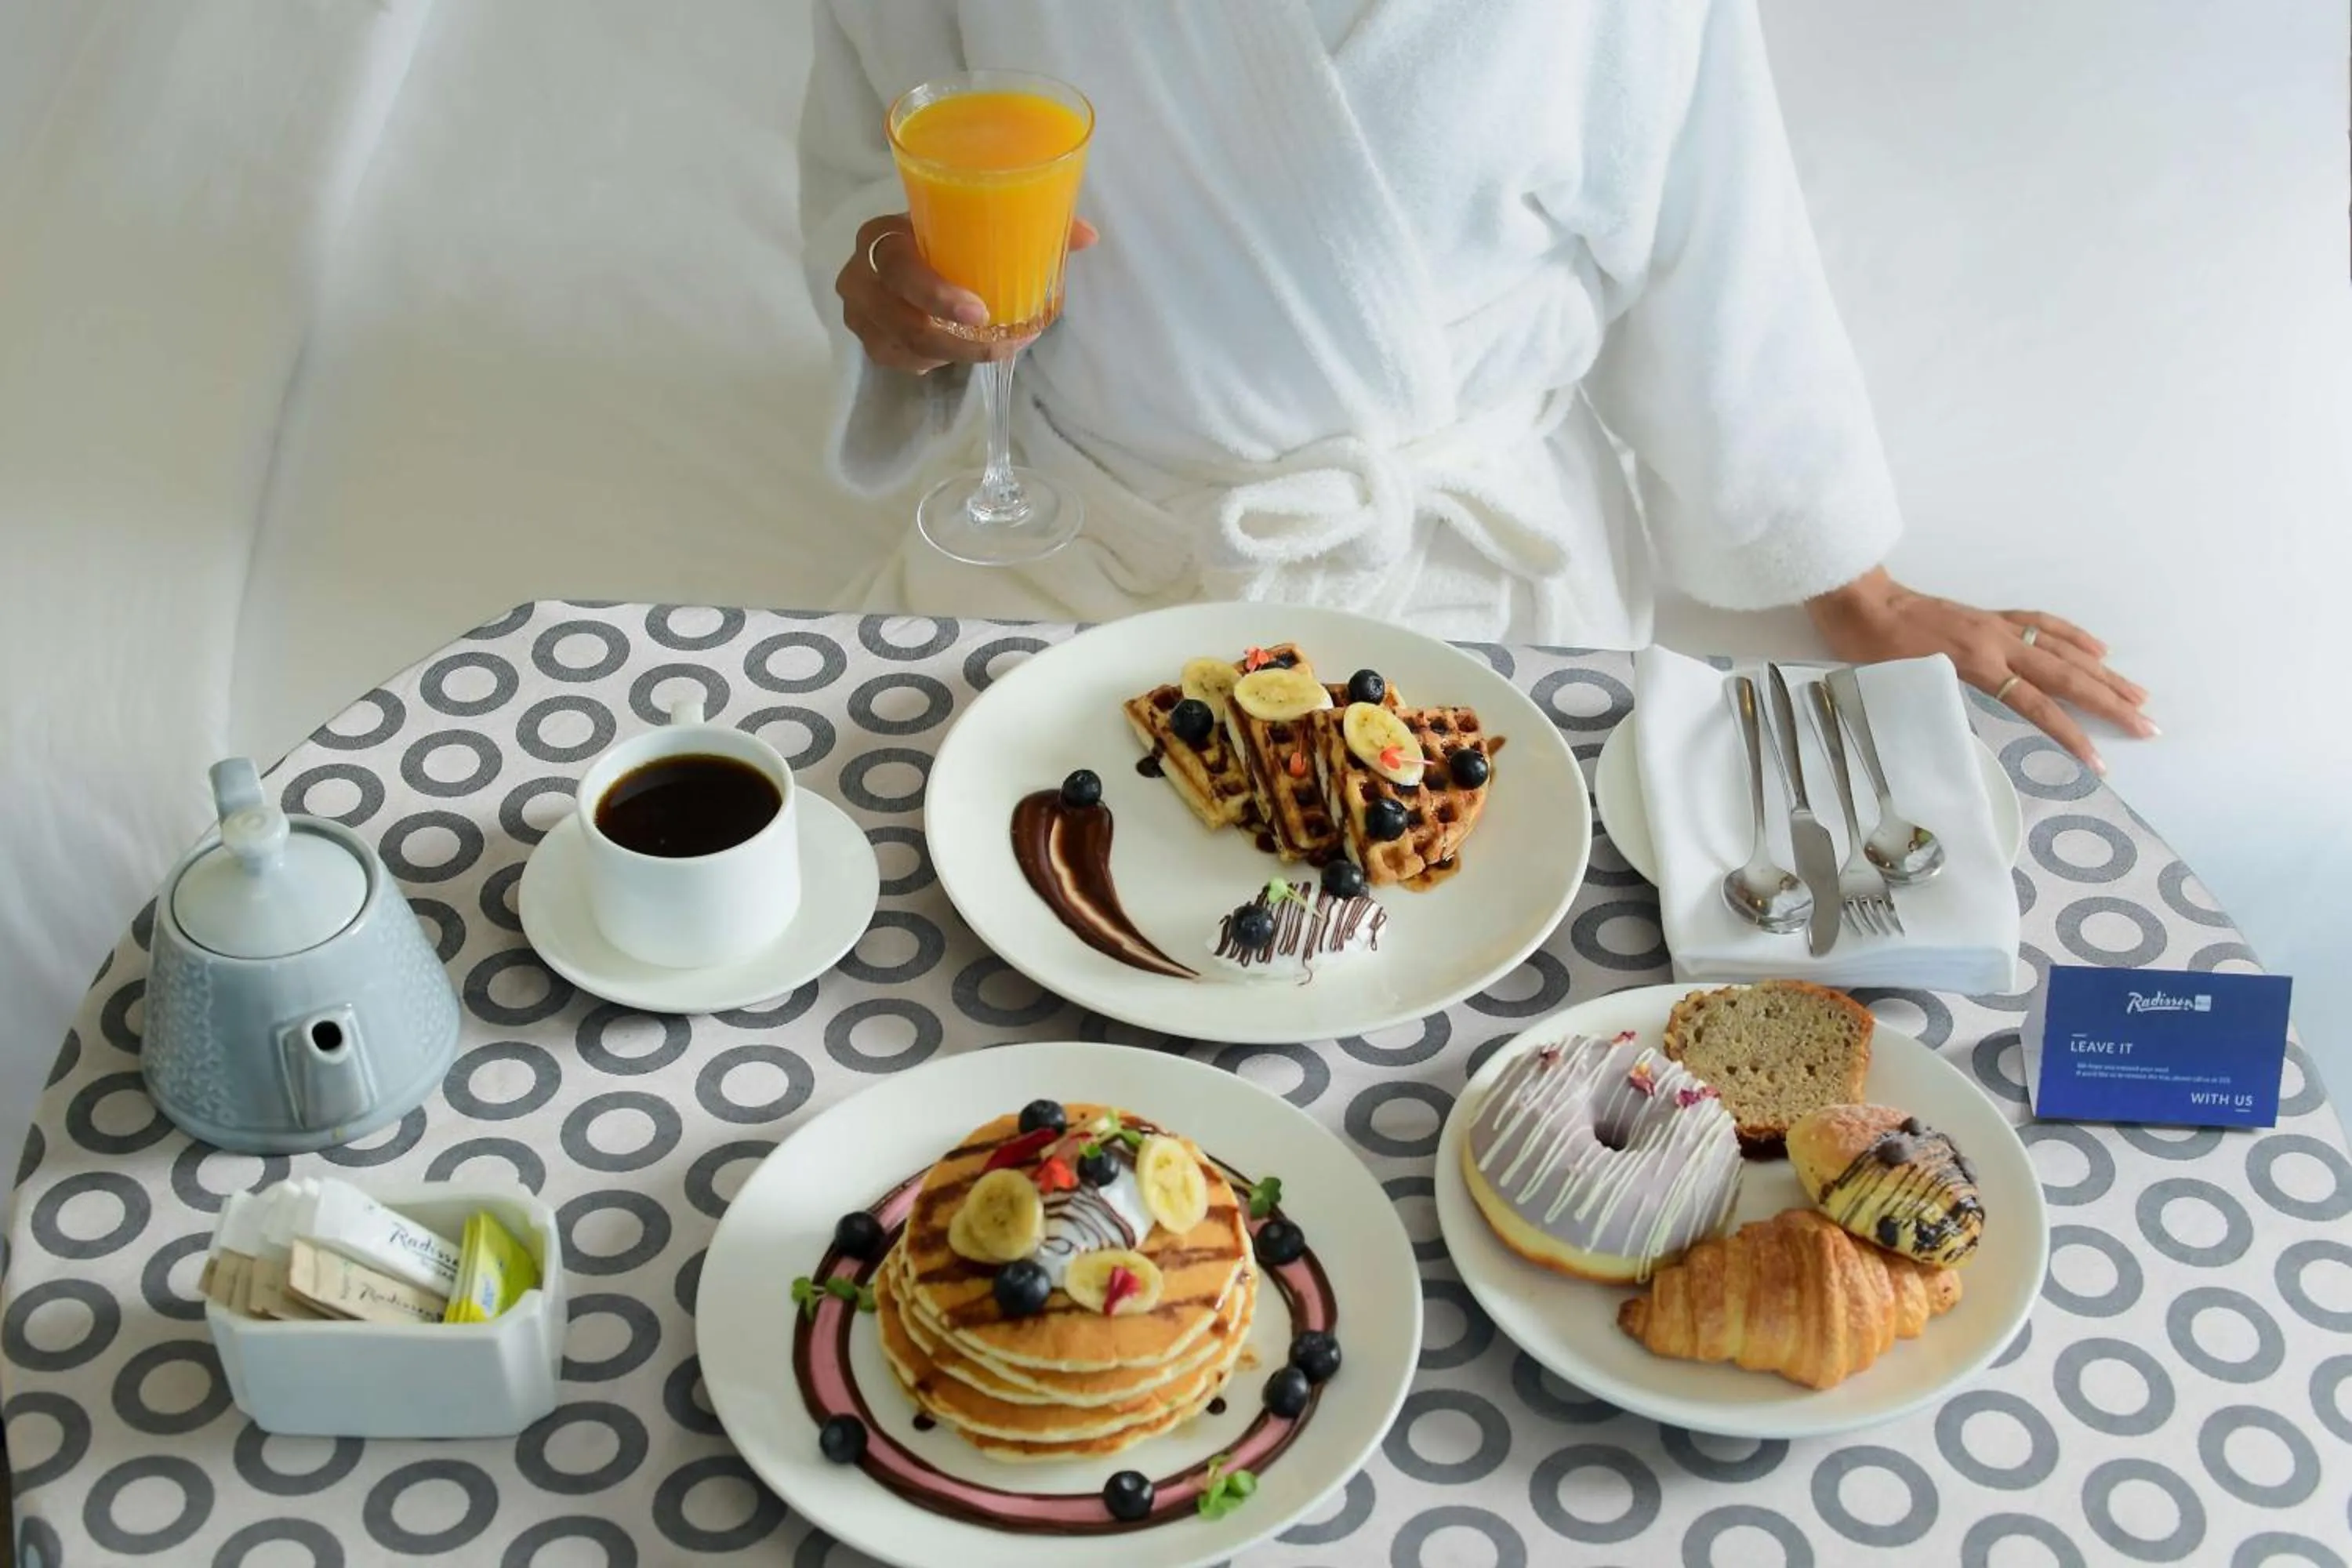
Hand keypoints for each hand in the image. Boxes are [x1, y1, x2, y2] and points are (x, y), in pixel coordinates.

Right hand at [834, 213, 1099, 374]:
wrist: (903, 250)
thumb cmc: (943, 235)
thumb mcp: (972, 224)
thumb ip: (1028, 225)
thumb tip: (1089, 236)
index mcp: (883, 235)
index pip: (897, 266)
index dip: (935, 293)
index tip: (980, 311)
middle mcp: (860, 273)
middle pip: (900, 321)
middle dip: (954, 339)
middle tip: (1001, 343)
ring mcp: (859, 313)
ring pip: (905, 349)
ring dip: (956, 354)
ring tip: (998, 345)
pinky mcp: (869, 341)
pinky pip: (904, 363)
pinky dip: (939, 361)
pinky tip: (963, 351)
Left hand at [1806, 567, 2153, 772]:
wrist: (1861, 601)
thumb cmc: (1872, 649)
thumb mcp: (1904, 687)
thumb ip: (1942, 706)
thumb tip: (1966, 734)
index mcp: (1975, 665)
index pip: (2036, 705)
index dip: (2069, 734)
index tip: (2098, 761)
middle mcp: (1997, 644)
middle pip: (2066, 676)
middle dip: (2110, 703)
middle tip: (2147, 725)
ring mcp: (1998, 626)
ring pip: (2064, 650)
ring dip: (2104, 673)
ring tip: (2138, 695)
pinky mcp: (1992, 615)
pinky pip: (2044, 624)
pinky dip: (2074, 636)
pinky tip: (2098, 649)